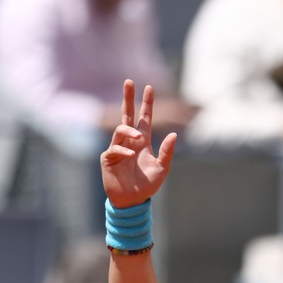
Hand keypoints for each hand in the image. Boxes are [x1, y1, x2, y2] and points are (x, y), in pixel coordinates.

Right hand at [100, 81, 176, 207]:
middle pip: (127, 114)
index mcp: (143, 141)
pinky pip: (115, 148)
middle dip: (128, 98)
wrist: (133, 201)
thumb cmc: (147, 185)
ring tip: (139, 136)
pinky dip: (123, 150)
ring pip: (121, 130)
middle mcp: (130, 141)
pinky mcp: (109, 158)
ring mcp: (118, 148)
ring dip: (130, 130)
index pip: (144, 118)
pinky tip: (131, 155)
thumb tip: (174, 134)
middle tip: (129, 81)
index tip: (149, 87)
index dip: (147, 103)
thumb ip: (167, 152)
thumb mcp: (162, 168)